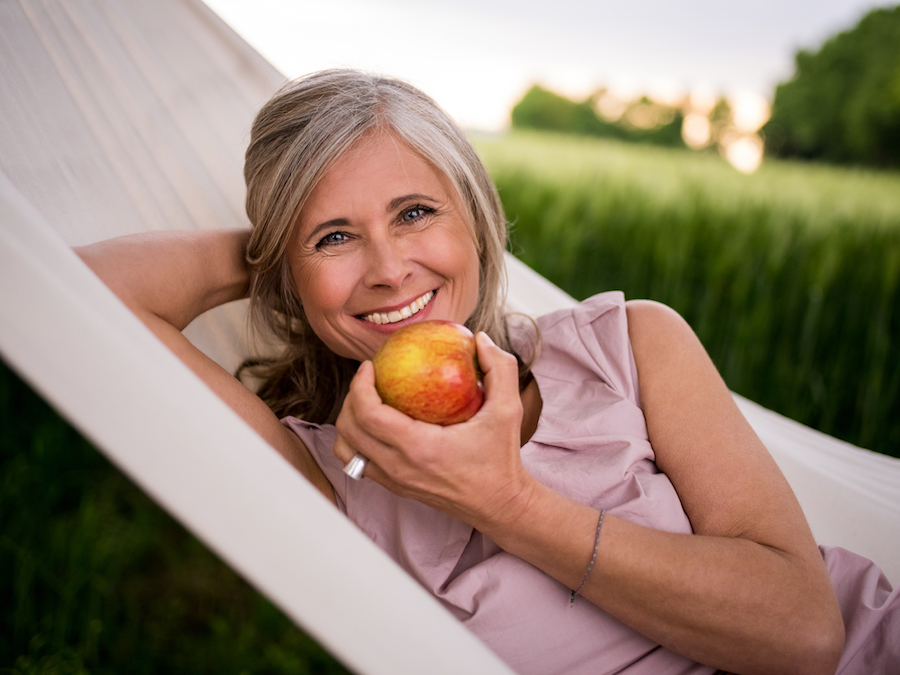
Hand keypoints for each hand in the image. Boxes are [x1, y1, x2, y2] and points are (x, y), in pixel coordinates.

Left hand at [333, 332, 535, 527]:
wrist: (499, 503)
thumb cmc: (501, 458)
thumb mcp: (508, 409)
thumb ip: (499, 368)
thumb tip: (480, 338)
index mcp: (419, 448)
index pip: (368, 414)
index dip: (360, 386)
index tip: (370, 366)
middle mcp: (399, 467)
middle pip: (349, 429)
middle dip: (350, 398)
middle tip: (368, 378)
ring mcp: (393, 481)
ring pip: (347, 450)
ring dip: (349, 422)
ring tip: (367, 401)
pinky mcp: (394, 487)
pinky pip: (359, 461)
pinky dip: (358, 440)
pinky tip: (378, 423)